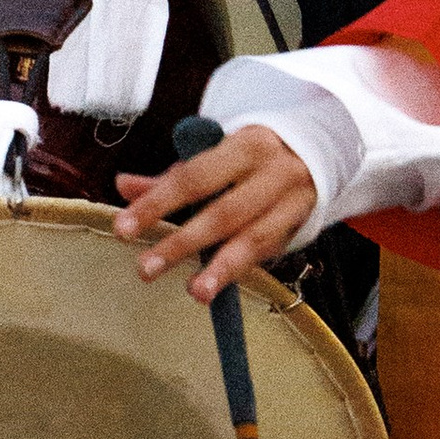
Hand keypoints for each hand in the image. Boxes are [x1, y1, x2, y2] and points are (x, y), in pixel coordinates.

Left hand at [113, 123, 317, 304]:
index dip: (157, 203)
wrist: (315, 153)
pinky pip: (266, 252)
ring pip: (253, 239)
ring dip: (221, 269)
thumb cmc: (251, 157)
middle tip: (146, 268)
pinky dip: (239, 270)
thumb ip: (170, 176)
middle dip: (183, 243)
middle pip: (223, 212)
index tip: (124, 227)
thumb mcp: (216, 155)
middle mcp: (272, 172)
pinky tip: (215, 288)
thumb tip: (124, 186)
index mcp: (244, 145)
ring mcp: (290, 201)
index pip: (193, 177)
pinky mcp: (298, 227)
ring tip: (195, 293)